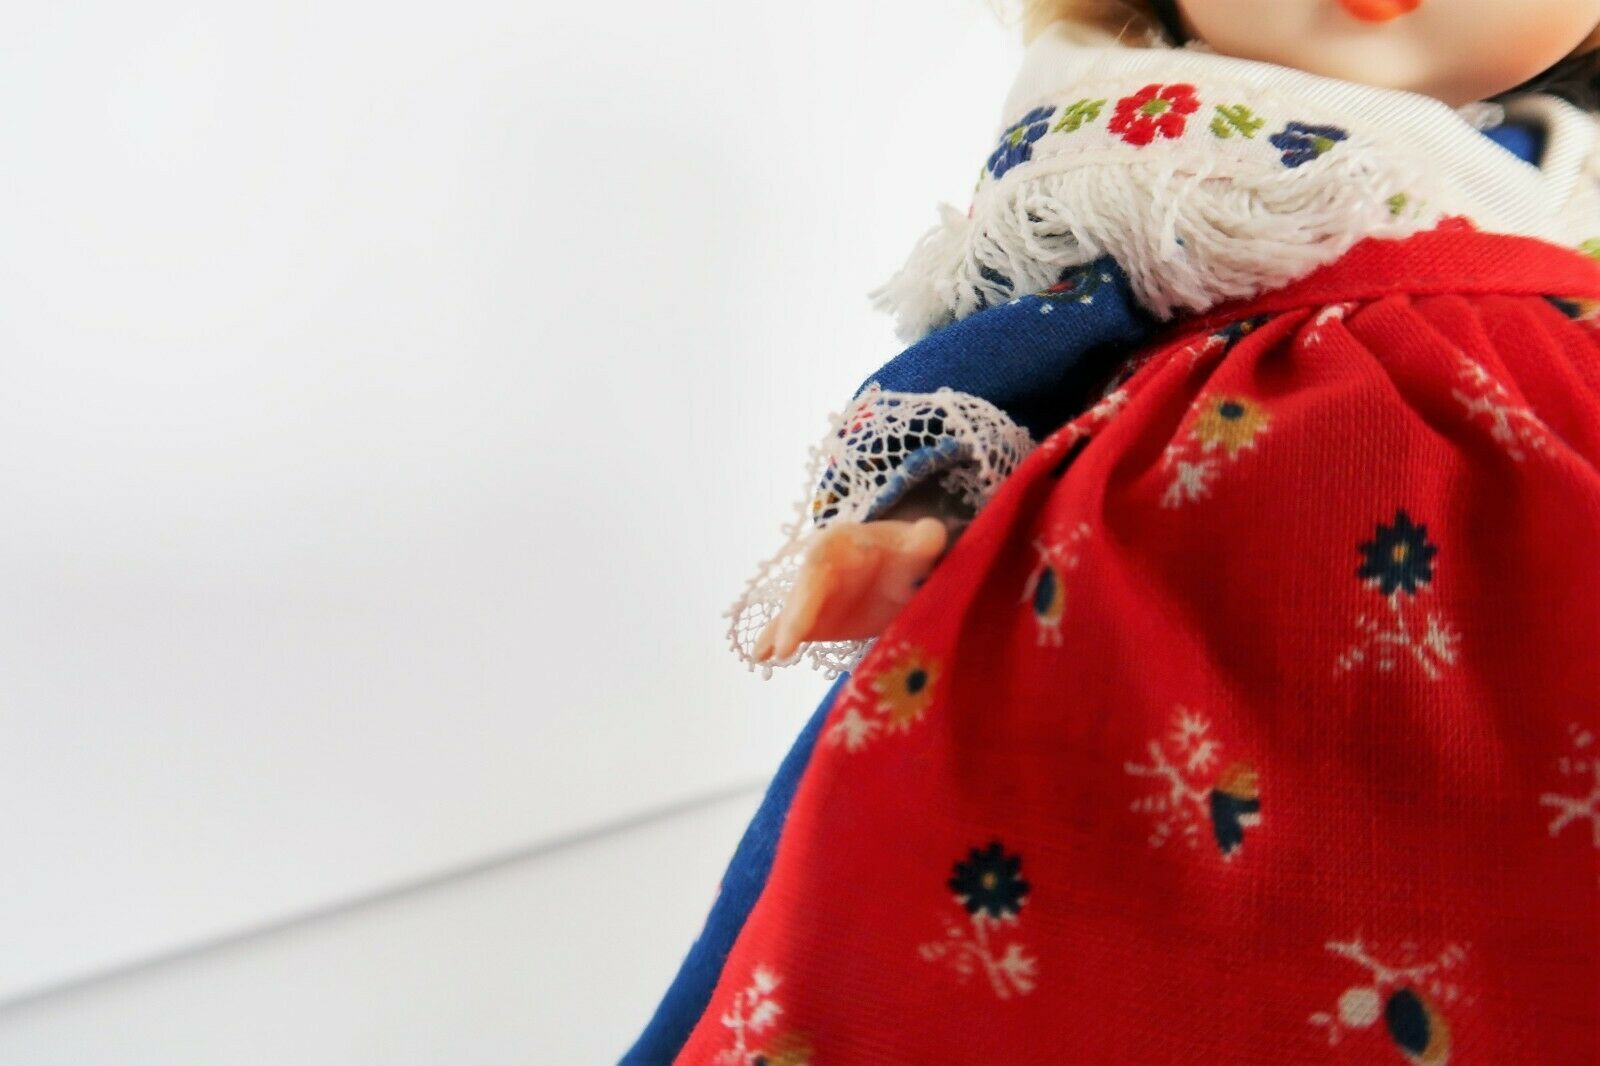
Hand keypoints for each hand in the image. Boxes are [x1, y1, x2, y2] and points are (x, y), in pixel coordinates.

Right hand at [753, 517, 948, 661]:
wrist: (901, 566)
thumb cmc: (905, 551)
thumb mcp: (917, 541)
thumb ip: (923, 539)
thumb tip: (930, 536)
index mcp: (842, 543)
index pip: (822, 564)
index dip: (811, 590)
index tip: (806, 615)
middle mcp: (820, 567)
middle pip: (803, 591)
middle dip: (794, 617)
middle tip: (787, 646)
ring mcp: (815, 595)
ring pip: (793, 612)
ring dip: (780, 632)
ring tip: (763, 655)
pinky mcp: (814, 618)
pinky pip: (791, 627)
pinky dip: (774, 639)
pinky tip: (760, 657)